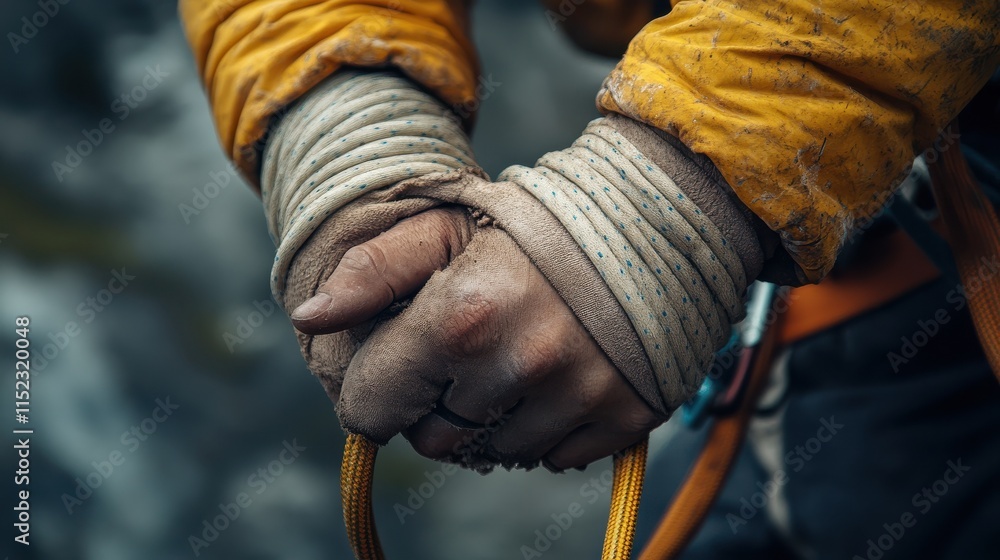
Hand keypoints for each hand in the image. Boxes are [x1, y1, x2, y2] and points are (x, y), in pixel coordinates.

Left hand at [292, 207, 661, 469]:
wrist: (650, 221)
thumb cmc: (531, 227)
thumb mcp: (443, 227)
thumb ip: (371, 270)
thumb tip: (311, 318)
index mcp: (459, 317)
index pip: (372, 407)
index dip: (377, 385)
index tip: (399, 362)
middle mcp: (517, 366)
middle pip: (432, 441)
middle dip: (435, 405)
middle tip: (465, 355)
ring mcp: (575, 397)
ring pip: (494, 455)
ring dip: (491, 420)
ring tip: (513, 361)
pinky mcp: (622, 416)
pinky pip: (555, 458)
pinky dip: (546, 429)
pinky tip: (556, 378)